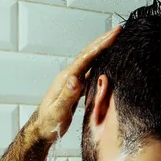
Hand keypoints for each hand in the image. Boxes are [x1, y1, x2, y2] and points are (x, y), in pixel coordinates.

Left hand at [32, 26, 121, 141]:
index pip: (86, 57)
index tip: (114, 34)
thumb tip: (74, 79)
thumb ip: (66, 96)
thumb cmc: (49, 123)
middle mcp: (69, 76)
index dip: (101, 45)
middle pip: (88, 54)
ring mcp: (72, 81)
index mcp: (66, 78)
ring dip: (102, 50)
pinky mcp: (76, 88)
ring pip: (90, 61)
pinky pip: (90, 72)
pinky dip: (100, 64)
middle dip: (103, 41)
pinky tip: (108, 63)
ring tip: (116, 41)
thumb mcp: (58, 111)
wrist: (41, 130)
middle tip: (119, 30)